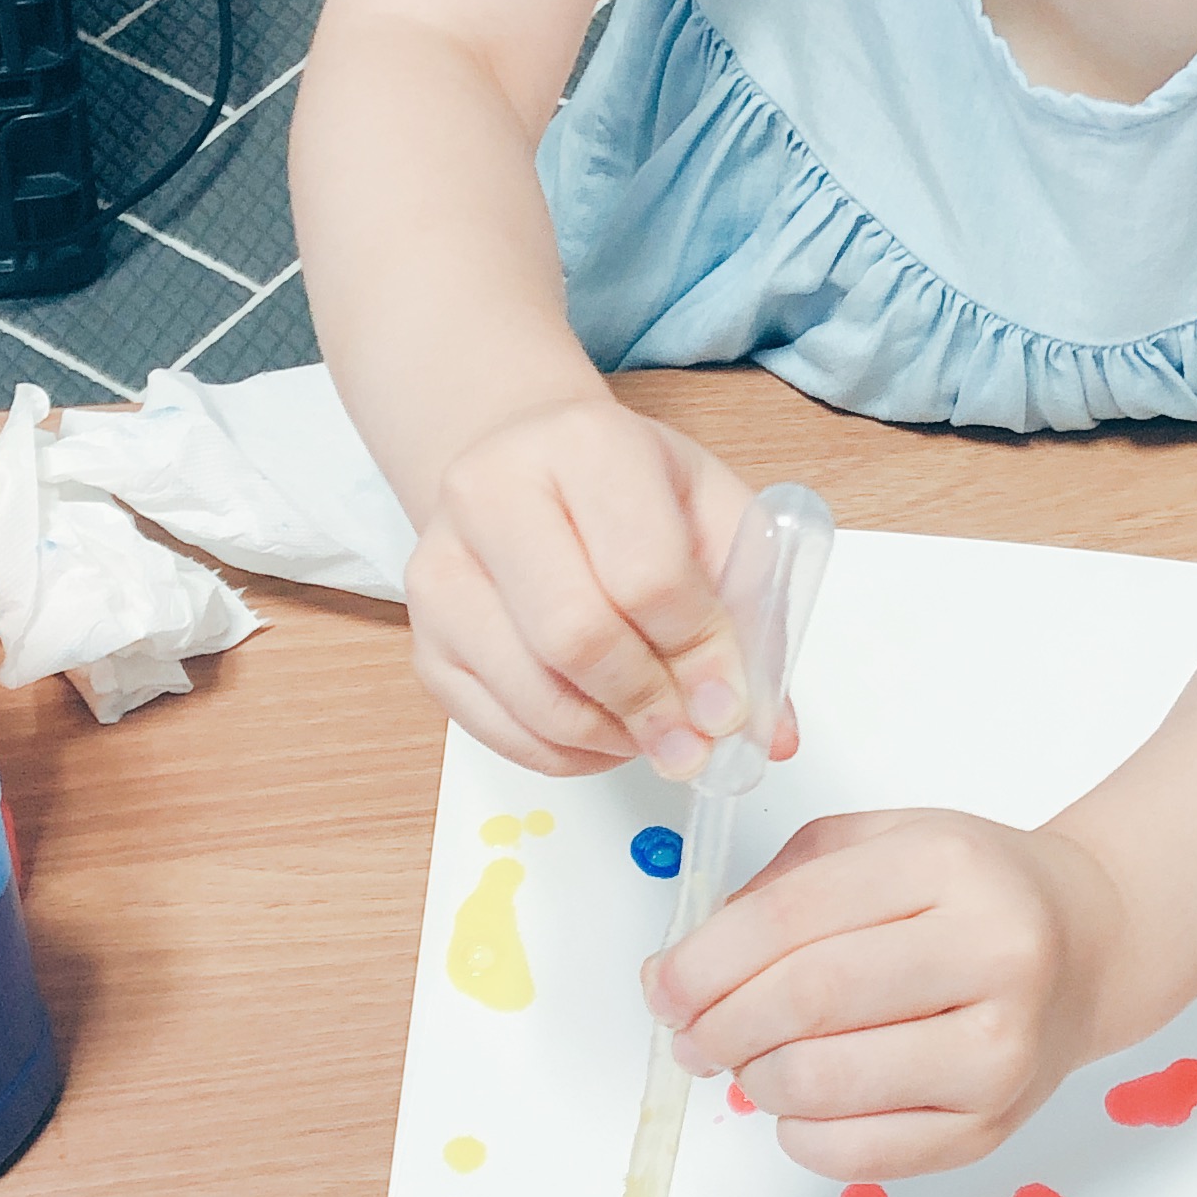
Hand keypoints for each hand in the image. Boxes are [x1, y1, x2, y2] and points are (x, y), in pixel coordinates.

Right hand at [403, 396, 798, 779]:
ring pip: (531, 692)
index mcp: (583, 443)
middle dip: (650, 706)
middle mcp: (491, 493)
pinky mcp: (422, 637)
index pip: (646, 574)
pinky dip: (564, 754)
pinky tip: (606, 735)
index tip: (733, 705)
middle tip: (695, 742)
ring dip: (610, 738)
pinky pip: (493, 728)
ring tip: (656, 735)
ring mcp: (440, 568)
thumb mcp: (712, 513)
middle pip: (577, 636)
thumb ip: (753, 612)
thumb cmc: (629, 491)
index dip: (699, 655)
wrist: (525, 468)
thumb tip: (774, 731)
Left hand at [647, 810, 1124, 1179]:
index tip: (662, 982)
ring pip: (824, 1084)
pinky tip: (799, 1101)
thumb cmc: (972, 892)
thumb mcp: (884, 842)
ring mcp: (999, 1050)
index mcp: (950, 866)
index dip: (705, 960)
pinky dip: (799, 1134)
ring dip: (754, 1079)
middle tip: (687, 1032)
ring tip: (750, 1059)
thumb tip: (684, 967)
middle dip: (716, 1024)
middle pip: (805, 1002)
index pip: (792, 918)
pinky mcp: (991, 1128)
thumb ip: (783, 885)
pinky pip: (857, 1154)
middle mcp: (991, 953)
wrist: (1089, 946)